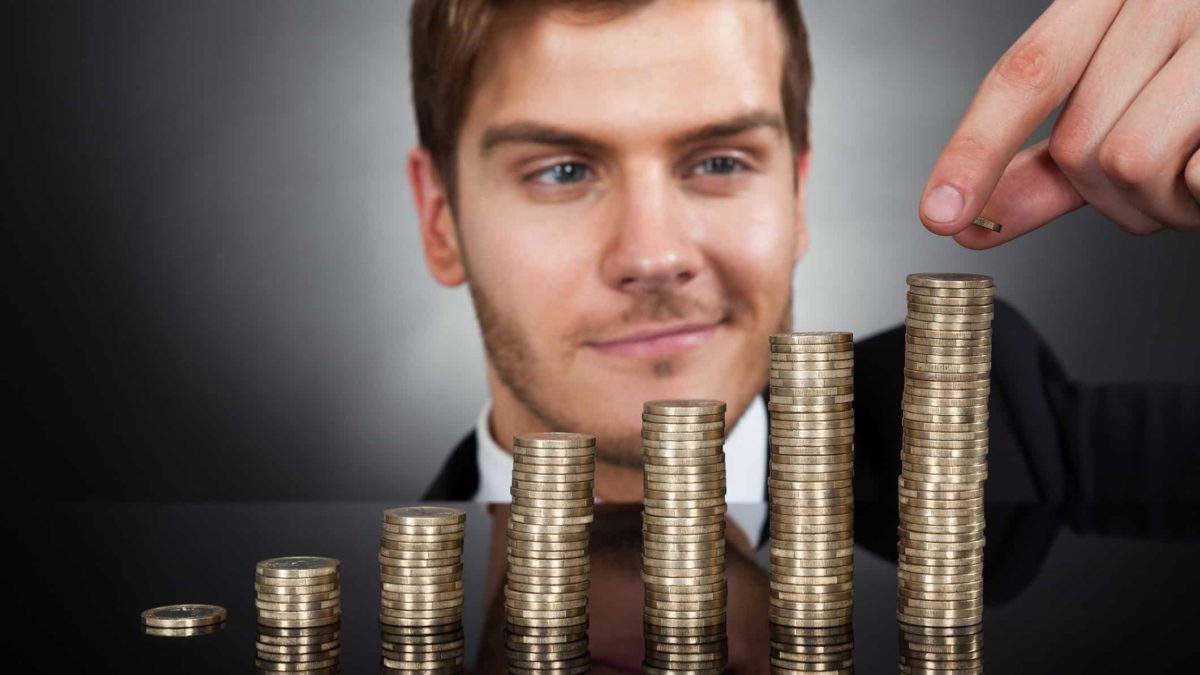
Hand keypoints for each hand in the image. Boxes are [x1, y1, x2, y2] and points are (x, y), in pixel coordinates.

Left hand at [918, 0, 1199, 248]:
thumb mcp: (1128, 89)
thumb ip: (1053, 154)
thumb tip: (969, 216)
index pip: (1025, 75)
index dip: (975, 150)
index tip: (941, 215)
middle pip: (1080, 145)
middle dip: (1113, 197)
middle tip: (1165, 181)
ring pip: (1132, 163)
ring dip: (1164, 205)